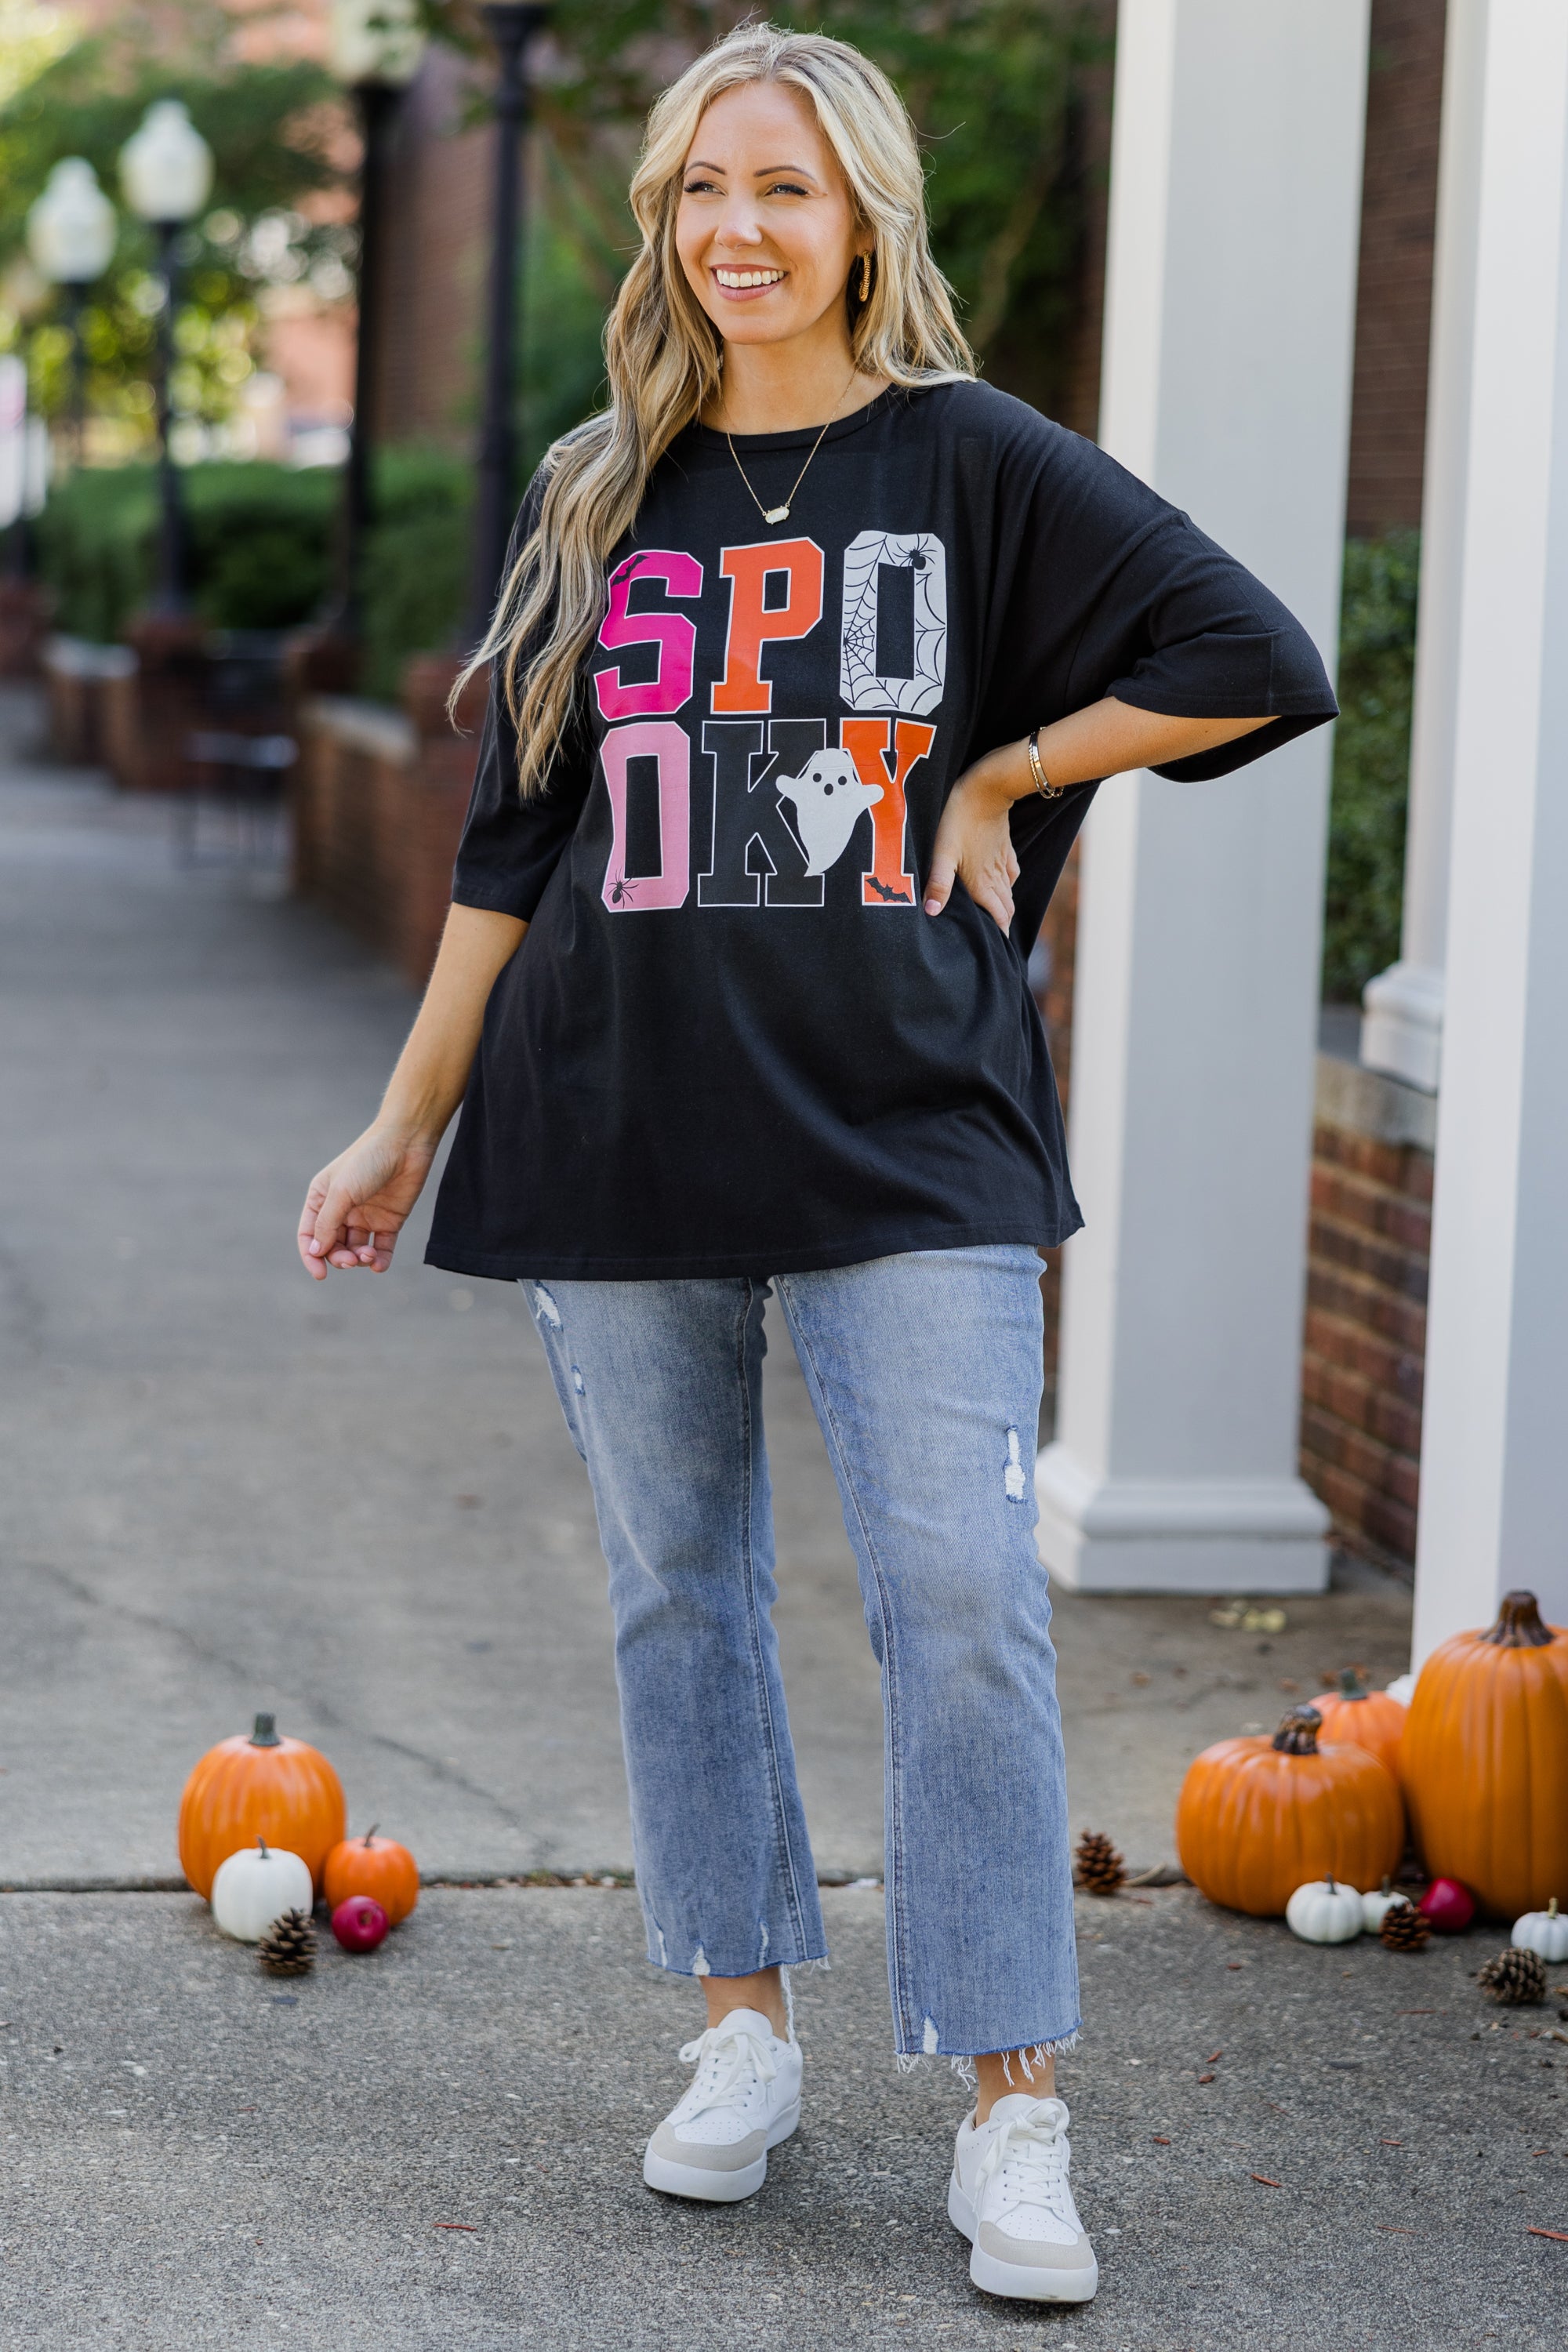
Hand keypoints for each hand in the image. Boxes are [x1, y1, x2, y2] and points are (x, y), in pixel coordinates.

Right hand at [296, 1126, 438, 1280]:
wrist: (406, 1142)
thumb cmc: (368, 1161)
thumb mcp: (342, 1192)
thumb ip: (327, 1223)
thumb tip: (316, 1252)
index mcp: (321, 1199)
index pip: (310, 1236)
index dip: (312, 1257)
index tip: (321, 1274)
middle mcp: (341, 1210)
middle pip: (333, 1247)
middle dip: (340, 1259)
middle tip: (351, 1260)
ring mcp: (366, 1217)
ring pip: (356, 1251)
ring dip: (360, 1259)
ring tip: (368, 1255)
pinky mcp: (389, 1221)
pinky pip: (381, 1249)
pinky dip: (379, 1260)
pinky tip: (379, 1264)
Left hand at [924, 756, 1020, 933]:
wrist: (986, 788)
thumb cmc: (958, 820)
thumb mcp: (942, 852)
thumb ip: (939, 884)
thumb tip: (931, 913)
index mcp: (982, 883)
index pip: (998, 917)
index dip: (999, 935)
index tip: (998, 952)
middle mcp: (995, 876)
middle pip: (1005, 909)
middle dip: (1003, 925)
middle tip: (997, 940)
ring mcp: (1001, 861)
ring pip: (1009, 892)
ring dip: (1005, 907)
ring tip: (999, 918)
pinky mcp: (1003, 847)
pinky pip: (1011, 873)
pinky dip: (1008, 885)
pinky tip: (1004, 884)